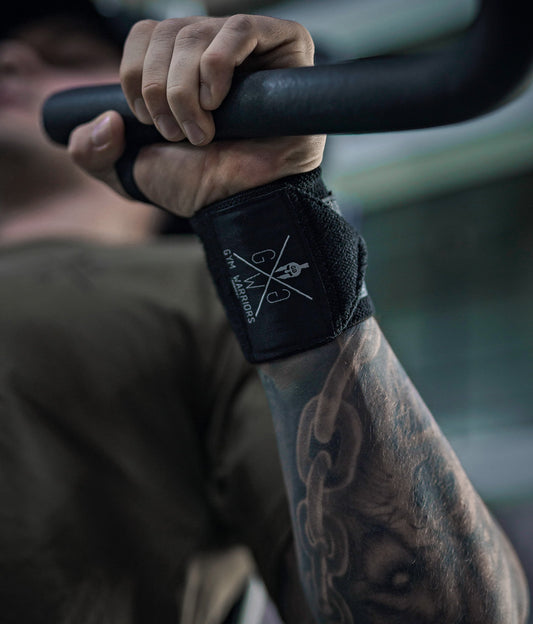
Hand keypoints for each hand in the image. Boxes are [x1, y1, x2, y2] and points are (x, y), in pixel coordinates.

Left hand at [68, 15, 325, 215]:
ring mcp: (250, 47)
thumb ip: (90, 151)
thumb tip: (106, 119)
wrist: (238, 203)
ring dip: (186, 91)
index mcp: (180, 66)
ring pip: (195, 34)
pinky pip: (239, 30)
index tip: (148, 121)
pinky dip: (217, 67)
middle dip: (160, 91)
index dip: (136, 75)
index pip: (144, 35)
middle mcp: (212, 50)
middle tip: (178, 133)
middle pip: (166, 32)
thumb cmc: (198, 185)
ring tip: (202, 132)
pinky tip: (218, 102)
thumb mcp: (128, 170)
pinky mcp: (284, 45)